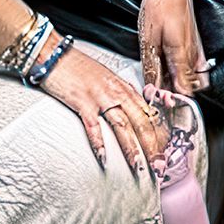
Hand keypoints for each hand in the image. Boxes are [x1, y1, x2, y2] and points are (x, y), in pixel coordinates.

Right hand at [43, 44, 168, 172]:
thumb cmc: (79, 68)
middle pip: (141, 122)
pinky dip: (99, 144)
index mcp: (124, 88)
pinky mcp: (82, 102)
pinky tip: (104, 159)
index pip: (149, 113)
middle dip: (152, 147)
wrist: (56, 55)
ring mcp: (100, 97)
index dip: (160, 134)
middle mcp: (116, 92)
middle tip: (160, 167)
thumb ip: (121, 95)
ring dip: (132, 149)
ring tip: (140, 168)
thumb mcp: (106, 80)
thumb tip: (134, 111)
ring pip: (122, 126)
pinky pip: (93, 126)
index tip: (166, 152)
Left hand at [138, 0, 208, 99]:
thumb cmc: (159, 4)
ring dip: (181, 88)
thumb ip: (152, 67)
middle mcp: (193, 54)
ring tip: (164, 90)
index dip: (174, 105)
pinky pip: (196, 67)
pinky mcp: (196, 42)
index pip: (184, 91)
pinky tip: (174, 75)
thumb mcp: (148, 38)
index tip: (163, 113)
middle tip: (161, 103)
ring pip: (194, 79)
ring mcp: (196, 48)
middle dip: (178, 99)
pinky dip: (187, 76)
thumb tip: (151, 90)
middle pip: (190, 88)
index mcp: (181, 55)